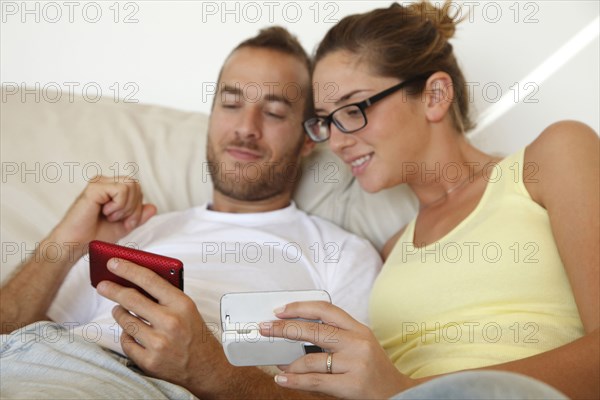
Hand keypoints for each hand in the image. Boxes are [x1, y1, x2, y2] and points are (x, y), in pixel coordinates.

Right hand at [51, 176, 155, 257]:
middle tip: (118, 220)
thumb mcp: (124, 226)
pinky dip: (118, 206)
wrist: (76, 244)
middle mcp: (105, 182)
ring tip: (110, 216)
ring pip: (131, 185)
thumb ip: (138, 216)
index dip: (137, 208)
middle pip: (136, 185)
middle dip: (134, 208)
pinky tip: (105, 212)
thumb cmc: (95, 235)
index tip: (125, 222)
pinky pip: (121, 190)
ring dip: (126, 207)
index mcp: (112, 188)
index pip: (138, 189)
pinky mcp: (94, 187)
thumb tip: (153, 207)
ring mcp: (99, 182)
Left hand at [96, 258, 233, 396]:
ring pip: (125, 320)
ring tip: (121, 310)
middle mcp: (170, 322)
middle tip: (103, 285)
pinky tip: (133, 332)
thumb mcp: (187, 308)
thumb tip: (135, 280)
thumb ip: (165, 295)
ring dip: (119, 312)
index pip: (150, 280)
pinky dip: (127, 335)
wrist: (205, 366)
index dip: (128, 269)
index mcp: (182, 304)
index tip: (114, 263)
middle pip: (131, 299)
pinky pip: (126, 341)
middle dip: (112, 289)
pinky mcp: (149, 360)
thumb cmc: (194, 333)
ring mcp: (158, 343)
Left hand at [259, 301, 414, 398]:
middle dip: (284, 329)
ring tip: (279, 364)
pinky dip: (294, 381)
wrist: (398, 394)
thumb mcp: (360, 346)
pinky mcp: (351, 384)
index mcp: (359, 329)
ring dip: (289, 363)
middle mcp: (357, 342)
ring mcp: (355, 363)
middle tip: (265, 328)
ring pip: (311, 359)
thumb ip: (335, 338)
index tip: (280, 310)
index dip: (300, 307)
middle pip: (314, 330)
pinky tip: (282, 379)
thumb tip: (295, 335)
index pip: (326, 309)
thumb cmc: (373, 370)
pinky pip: (315, 381)